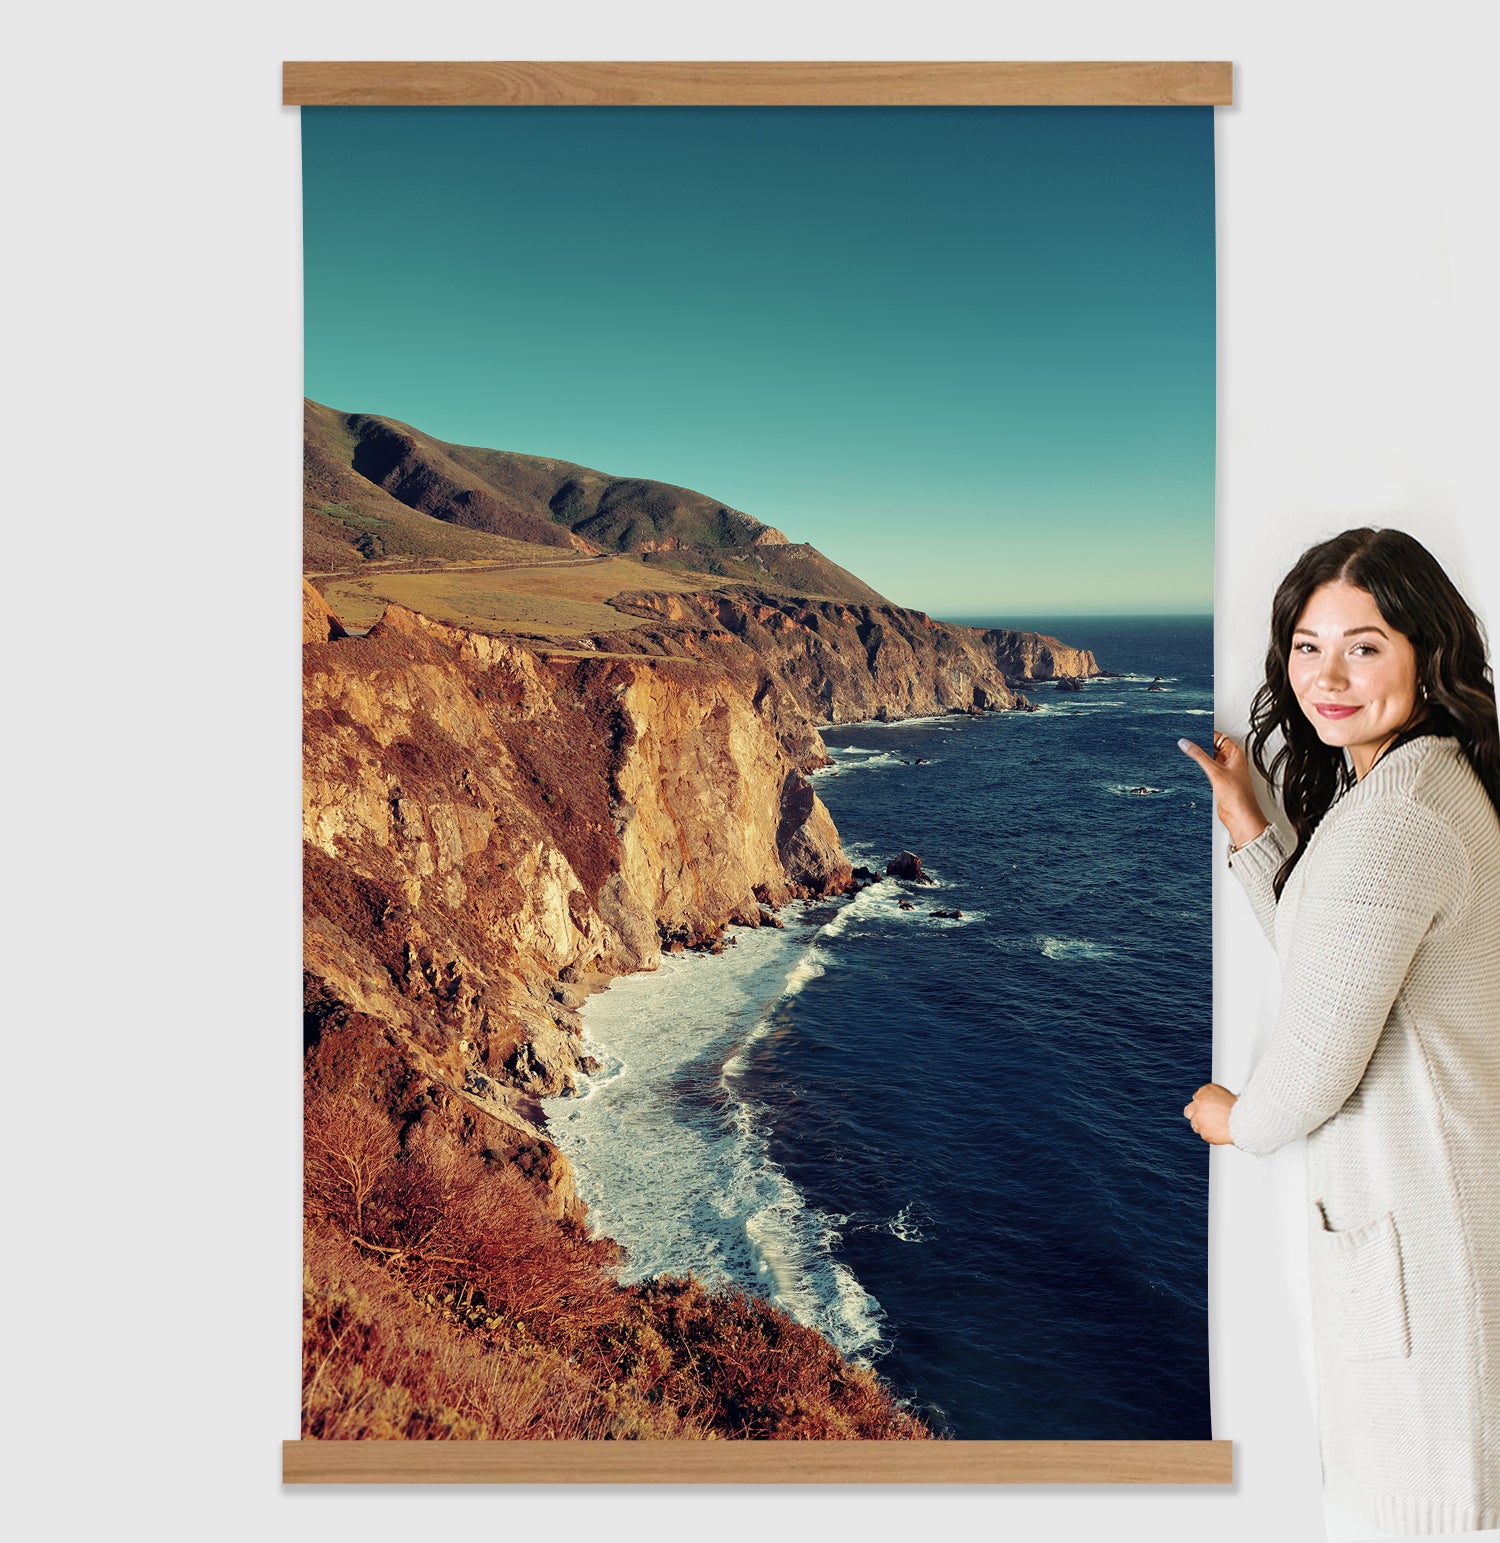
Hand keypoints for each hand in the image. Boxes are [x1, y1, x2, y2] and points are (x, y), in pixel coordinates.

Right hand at [1177, 731, 1267, 849]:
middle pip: (1212, 746)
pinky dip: (1199, 767)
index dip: (1204, 733)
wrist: (1240, 816)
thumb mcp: (1214, 771)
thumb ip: (1198, 755)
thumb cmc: (1238, 795)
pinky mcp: (1219, 781)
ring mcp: (1225, 771)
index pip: (1217, 736)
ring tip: (1185, 753)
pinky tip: (1191, 768)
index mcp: (1235, 753)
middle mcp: (1231, 761)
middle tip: (1185, 741)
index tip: (1190, 732)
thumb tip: (1186, 743)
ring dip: (1199, 757)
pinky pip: (1207, 769)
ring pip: (1209, 758)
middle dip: (1199, 744)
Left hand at [1184, 1083, 1237, 1144]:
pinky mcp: (1203, 1132)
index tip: (1209, 1109)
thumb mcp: (1226, 1094)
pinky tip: (1221, 1131)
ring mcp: (1199, 1118)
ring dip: (1203, 1125)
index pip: (1197, 1098)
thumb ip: (1213, 1097)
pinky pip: (1203, 1134)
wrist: (1244, 1120)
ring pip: (1196, 1124)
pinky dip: (1210, 1134)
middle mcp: (1198, 1103)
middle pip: (1188, 1111)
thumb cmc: (1240, 1107)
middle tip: (1205, 1118)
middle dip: (1195, 1115)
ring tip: (1219, 1126)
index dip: (1203, 1105)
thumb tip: (1210, 1103)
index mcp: (1205, 1090)